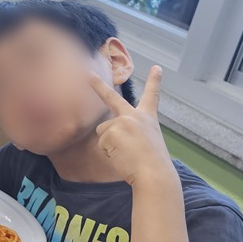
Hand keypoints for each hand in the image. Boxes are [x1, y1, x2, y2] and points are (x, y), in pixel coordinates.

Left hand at [89, 66, 172, 186]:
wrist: (154, 173)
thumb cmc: (151, 164)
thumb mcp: (146, 141)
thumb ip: (131, 132)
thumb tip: (111, 134)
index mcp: (148, 118)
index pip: (152, 96)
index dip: (154, 81)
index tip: (156, 67)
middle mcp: (135, 115)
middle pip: (112, 97)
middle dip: (97, 84)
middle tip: (86, 73)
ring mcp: (123, 121)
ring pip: (103, 132)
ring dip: (110, 144)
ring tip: (126, 153)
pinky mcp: (112, 130)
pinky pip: (102, 143)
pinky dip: (108, 152)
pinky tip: (122, 156)